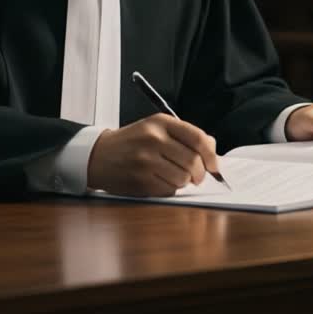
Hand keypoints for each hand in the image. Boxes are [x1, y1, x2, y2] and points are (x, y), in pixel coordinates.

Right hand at [87, 114, 220, 196]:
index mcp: (160, 123)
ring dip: (183, 182)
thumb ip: (184, 135)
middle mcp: (154, 139)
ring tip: (173, 176)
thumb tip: (212, 149)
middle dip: (199, 173)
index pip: (198, 138)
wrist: (98, 155)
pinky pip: (169, 190)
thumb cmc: (132, 142)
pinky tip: (159, 181)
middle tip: (196, 176)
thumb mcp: (155, 128)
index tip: (214, 165)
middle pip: (193, 161)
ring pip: (183, 178)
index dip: (211, 155)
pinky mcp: (140, 180)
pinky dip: (170, 189)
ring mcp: (146, 161)